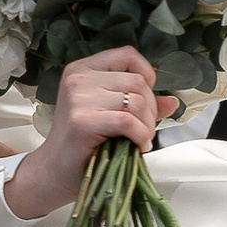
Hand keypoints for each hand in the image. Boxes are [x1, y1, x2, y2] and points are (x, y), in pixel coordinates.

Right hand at [5, 46, 172, 221]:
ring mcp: (78, 98)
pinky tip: (137, 146)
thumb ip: (139, 104)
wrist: (54, 171)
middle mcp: (78, 79)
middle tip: (144, 129)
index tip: (146, 98)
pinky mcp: (82, 120)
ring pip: (137, 101)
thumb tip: (171, 101)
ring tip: (140, 139)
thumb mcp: (110, 115)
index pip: (126, 55)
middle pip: (137, 81)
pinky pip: (128, 121)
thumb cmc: (81, 144)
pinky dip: (140, 136)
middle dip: (150, 109)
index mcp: (82, 70)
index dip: (146, 74)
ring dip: (147, 125)